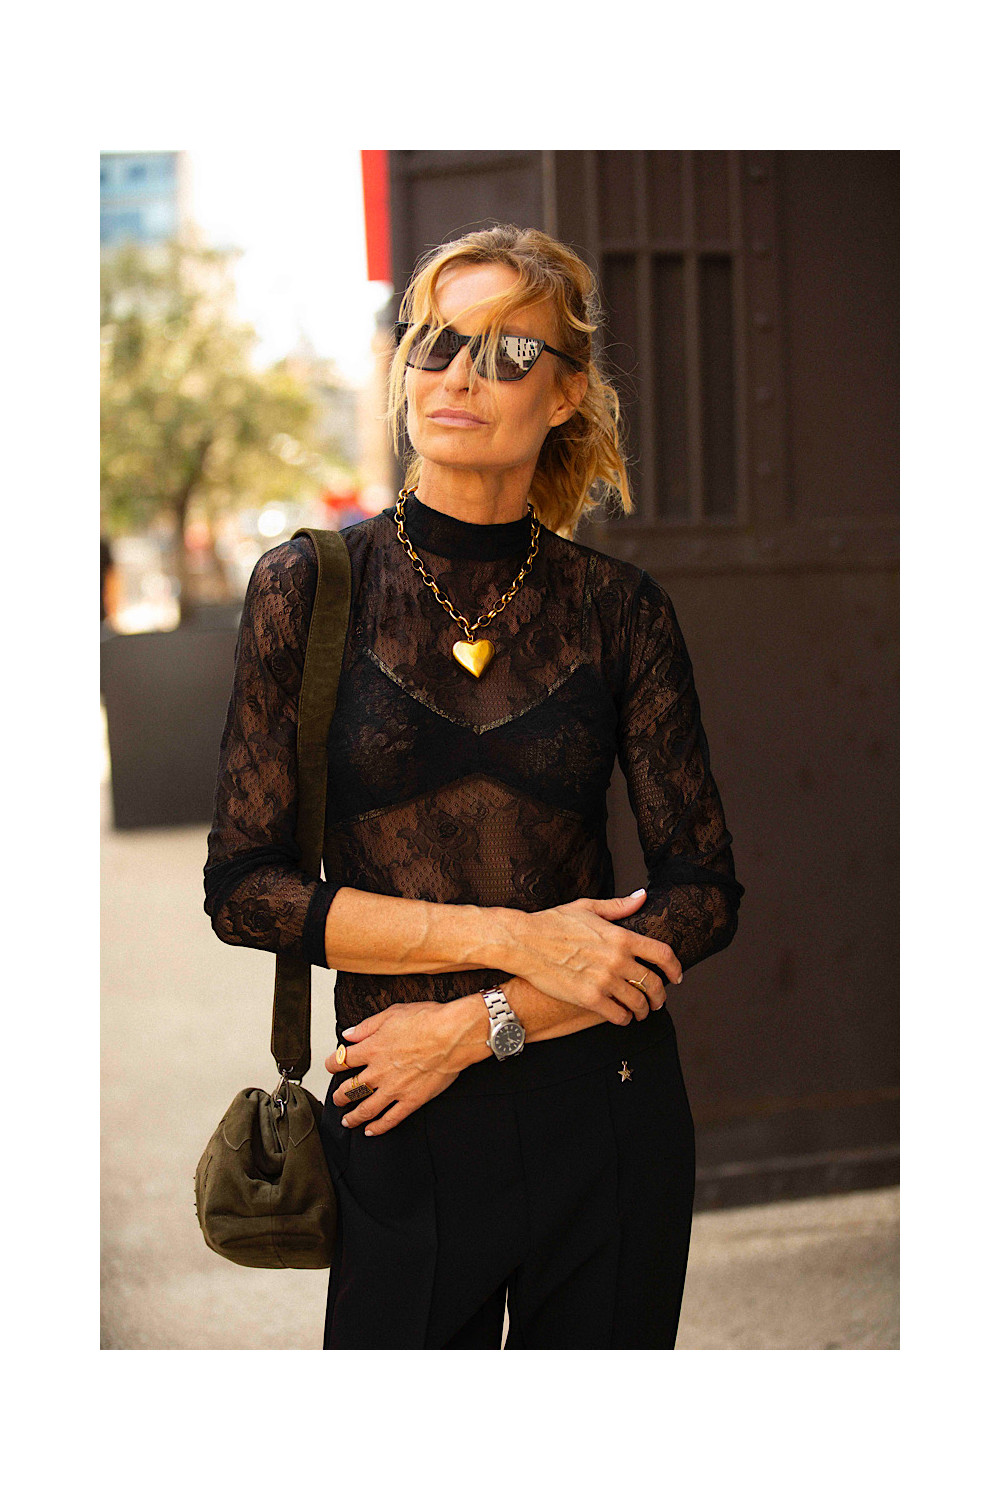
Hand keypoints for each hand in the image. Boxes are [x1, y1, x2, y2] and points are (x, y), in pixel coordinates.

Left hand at [325, 1001, 472, 1136]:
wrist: (453, 1036)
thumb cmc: (428, 1021)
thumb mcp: (392, 1013)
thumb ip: (367, 1026)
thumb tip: (349, 1034)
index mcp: (372, 1048)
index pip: (341, 1060)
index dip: (331, 1064)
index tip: (330, 1066)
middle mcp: (379, 1071)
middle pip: (349, 1089)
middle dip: (339, 1096)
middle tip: (337, 1099)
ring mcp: (394, 1089)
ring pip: (365, 1109)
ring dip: (352, 1117)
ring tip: (347, 1120)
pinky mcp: (411, 1100)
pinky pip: (390, 1119)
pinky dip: (378, 1127)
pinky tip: (371, 1130)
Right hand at [507, 890, 680, 1025]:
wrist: (524, 942)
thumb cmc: (553, 923)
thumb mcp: (588, 908)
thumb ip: (619, 906)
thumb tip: (642, 897)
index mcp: (621, 936)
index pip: (663, 954)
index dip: (675, 969)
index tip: (677, 977)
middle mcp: (617, 959)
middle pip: (654, 984)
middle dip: (660, 996)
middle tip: (658, 1002)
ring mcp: (604, 980)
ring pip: (638, 1002)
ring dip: (643, 1011)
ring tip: (640, 1012)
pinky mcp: (588, 997)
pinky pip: (618, 1015)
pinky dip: (624, 1019)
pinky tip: (622, 1017)